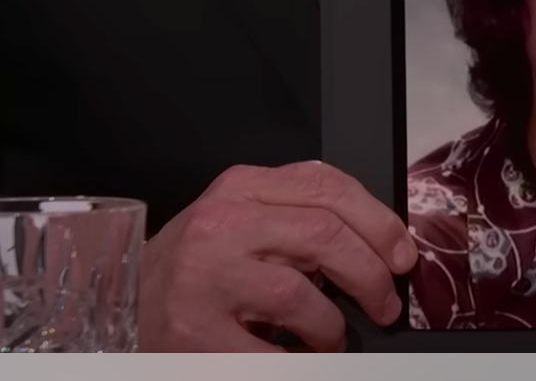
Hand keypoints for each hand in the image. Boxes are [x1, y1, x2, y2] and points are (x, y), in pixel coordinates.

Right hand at [137, 161, 415, 351]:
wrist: (121, 302)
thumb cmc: (197, 266)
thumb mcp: (245, 219)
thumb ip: (301, 215)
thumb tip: (381, 244)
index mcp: (242, 188)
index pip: (329, 188)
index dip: (380, 223)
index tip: (402, 255)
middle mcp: (221, 224)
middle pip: (325, 236)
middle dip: (371, 275)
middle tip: (384, 303)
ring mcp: (204, 277)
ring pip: (301, 294)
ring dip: (333, 325)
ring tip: (331, 336)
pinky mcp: (194, 331)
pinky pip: (271, 352)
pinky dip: (301, 360)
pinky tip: (302, 358)